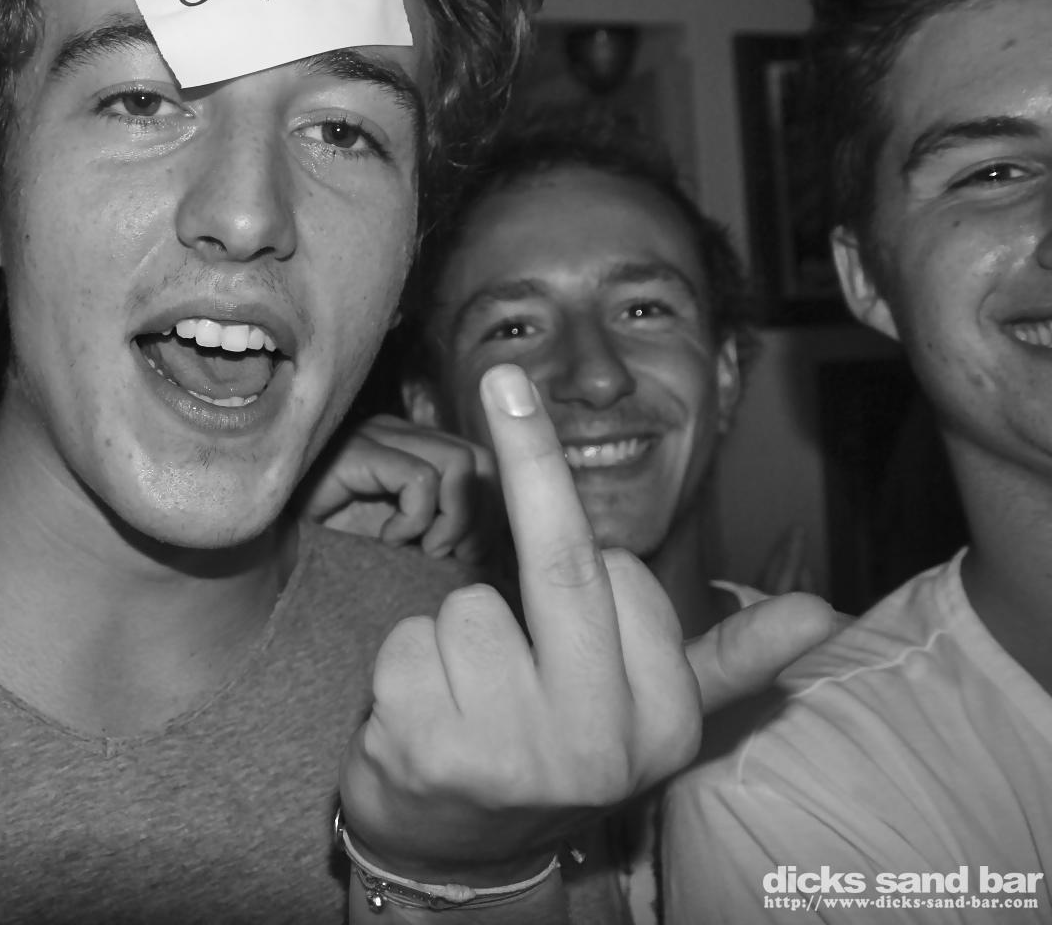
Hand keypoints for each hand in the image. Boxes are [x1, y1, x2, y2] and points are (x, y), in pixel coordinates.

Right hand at [299, 414, 491, 558]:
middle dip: (478, 519)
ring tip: (420, 552)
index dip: (488, 516)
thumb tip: (494, 552)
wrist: (258, 558)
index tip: (464, 561)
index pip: (485, 464)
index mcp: (410, 449)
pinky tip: (387, 543)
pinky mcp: (353, 452)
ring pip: (462, 465)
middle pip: (483, 460)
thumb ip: (442, 539)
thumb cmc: (330, 562)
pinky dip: (416, 522)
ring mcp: (374, 436)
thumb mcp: (401, 553)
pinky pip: (420, 481)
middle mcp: (396, 432)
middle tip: (446, 559)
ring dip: (452, 522)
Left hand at [338, 364, 839, 882]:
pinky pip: (407, 641)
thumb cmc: (550, 751)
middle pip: (562, 563)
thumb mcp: (648, 718)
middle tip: (503, 373)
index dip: (585, 563)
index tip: (579, 583)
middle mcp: (599, 746)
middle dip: (529, 450)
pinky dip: (403, 663)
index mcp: (663, 724)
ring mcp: (512, 753)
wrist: (453, 852)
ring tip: (469, 696)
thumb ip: (724, 660)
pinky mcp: (428, 753)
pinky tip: (424, 718)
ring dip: (453, 634)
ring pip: (466, 606)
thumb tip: (822, 613)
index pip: (621, 574)